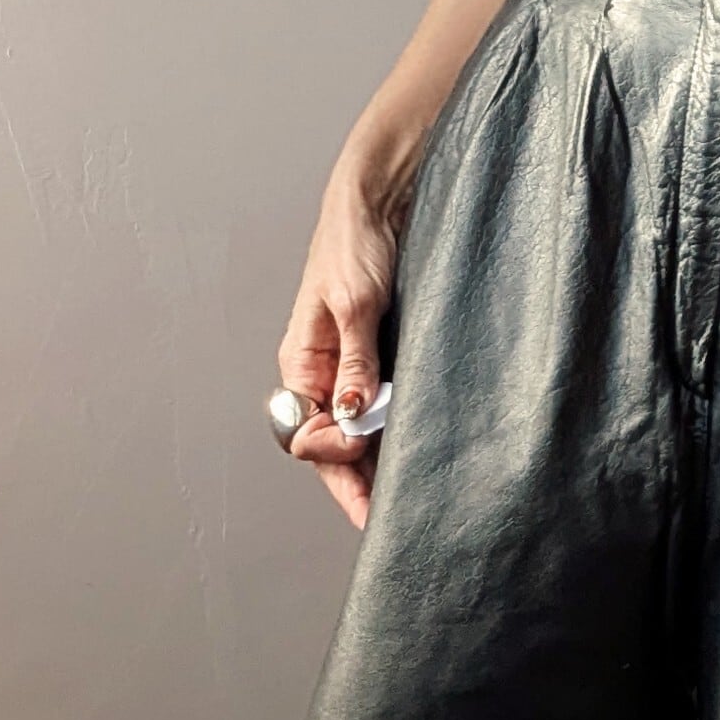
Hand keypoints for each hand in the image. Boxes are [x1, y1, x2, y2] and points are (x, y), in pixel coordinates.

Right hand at [276, 177, 403, 530]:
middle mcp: (325, 374)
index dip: (331, 453)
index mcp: (302, 363)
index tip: (358, 450)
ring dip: (378, 465)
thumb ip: (355, 359)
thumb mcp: (355, 302)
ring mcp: (355, 369)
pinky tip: (417, 456)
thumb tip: (350, 413)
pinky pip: (386, 409)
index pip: (306, 432)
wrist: (383, 201)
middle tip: (387, 518)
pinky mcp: (384, 359)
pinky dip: (396, 435)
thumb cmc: (355, 242)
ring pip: (360, 434)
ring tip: (406, 500)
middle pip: (333, 446)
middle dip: (356, 482)